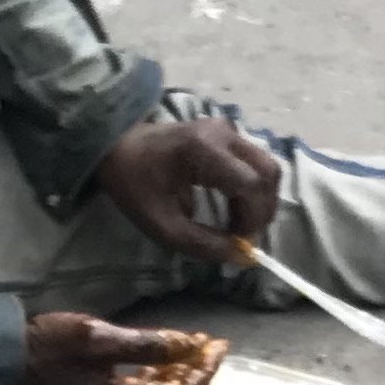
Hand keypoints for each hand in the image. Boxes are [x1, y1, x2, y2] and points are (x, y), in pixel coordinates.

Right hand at [15, 314, 223, 384]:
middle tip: (208, 346)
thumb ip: (147, 346)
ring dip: (175, 381)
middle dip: (193, 377)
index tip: (217, 344)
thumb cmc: (49, 348)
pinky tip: (160, 364)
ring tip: (190, 350)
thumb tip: (188, 346)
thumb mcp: (100, 339)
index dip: (203, 372)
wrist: (3, 362)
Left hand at [93, 118, 280, 264]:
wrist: (116, 147)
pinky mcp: (227, 132)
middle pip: (268, 172)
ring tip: (237, 223)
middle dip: (263, 209)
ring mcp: (227, 128)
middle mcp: (223, 132)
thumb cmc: (134, 185)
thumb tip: (240, 256)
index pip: (252, 184)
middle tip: (244, 234)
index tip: (240, 241)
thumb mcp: (163, 225)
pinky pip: (254, 161)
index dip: (254, 217)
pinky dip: (252, 187)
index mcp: (203, 150)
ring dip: (259, 199)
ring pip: (266, 166)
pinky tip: (233, 206)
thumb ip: (202, 244)